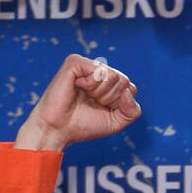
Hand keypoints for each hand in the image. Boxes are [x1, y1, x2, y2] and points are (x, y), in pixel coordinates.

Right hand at [14, 54, 139, 151]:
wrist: (59, 129)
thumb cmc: (85, 125)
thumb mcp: (117, 122)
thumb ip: (132, 110)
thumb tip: (128, 90)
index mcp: (109, 83)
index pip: (130, 88)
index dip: (120, 105)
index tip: (103, 109)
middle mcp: (98, 71)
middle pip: (124, 81)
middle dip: (110, 99)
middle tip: (91, 102)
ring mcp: (87, 65)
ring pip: (113, 76)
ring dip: (100, 93)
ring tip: (84, 96)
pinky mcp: (75, 62)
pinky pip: (98, 71)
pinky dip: (91, 85)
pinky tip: (78, 87)